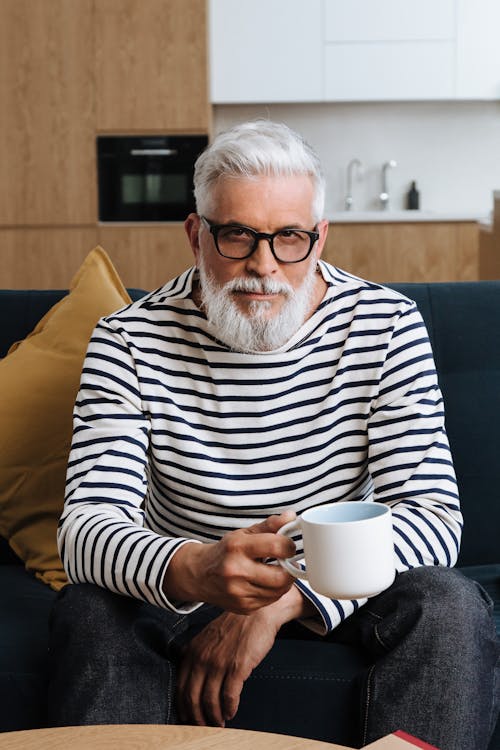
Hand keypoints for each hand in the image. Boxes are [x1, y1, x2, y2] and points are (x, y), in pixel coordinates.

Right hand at [163, 512, 296, 613]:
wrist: (200, 574)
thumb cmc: (225, 551)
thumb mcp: (244, 533)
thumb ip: (270, 525)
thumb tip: (291, 516)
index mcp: (237, 547)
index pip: (276, 547)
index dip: (289, 546)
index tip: (288, 545)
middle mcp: (236, 571)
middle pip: (281, 577)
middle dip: (290, 569)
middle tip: (288, 562)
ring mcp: (239, 593)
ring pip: (279, 591)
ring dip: (284, 581)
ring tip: (277, 570)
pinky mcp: (243, 607)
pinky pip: (270, 601)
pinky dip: (274, 591)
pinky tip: (266, 582)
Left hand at [176, 585, 311, 726]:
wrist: (258, 613)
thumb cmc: (236, 624)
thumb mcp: (208, 635)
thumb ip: (197, 651)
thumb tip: (188, 670)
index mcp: (193, 650)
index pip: (181, 686)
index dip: (184, 706)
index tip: (188, 716)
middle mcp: (203, 658)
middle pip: (193, 697)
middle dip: (197, 717)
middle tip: (203, 726)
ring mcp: (219, 663)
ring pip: (210, 700)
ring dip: (214, 717)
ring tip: (219, 723)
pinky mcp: (237, 667)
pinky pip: (229, 696)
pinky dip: (229, 709)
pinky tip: (231, 713)